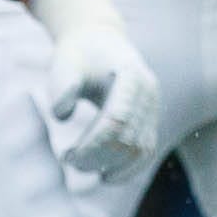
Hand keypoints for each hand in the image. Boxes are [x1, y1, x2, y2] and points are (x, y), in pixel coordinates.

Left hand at [24, 0, 161, 182]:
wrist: (99, 40)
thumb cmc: (79, 53)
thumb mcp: (65, 61)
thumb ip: (62, 85)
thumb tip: (62, 115)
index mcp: (131, 74)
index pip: (116, 120)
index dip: (93, 144)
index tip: (67, 156)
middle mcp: (148, 92)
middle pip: (129, 138)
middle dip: (98, 157)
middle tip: (68, 160)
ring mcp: (153, 106)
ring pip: (141, 149)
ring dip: (113, 166)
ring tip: (82, 167)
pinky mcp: (150, 118)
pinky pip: (146, 150)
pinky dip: (129, 168)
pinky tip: (105, 176)